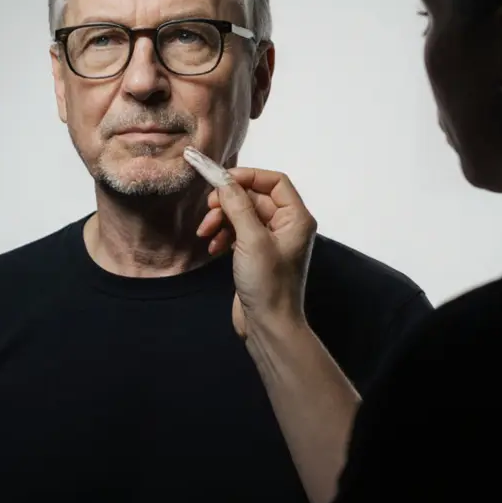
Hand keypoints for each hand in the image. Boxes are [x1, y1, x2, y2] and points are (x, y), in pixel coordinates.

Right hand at [186, 150, 317, 339]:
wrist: (268, 326)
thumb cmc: (268, 285)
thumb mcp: (251, 240)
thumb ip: (238, 205)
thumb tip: (223, 179)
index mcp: (296, 218)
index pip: (274, 181)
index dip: (248, 176)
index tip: (220, 180)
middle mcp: (286, 226)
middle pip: (254, 197)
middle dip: (228, 201)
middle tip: (209, 209)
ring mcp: (270, 241)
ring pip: (242, 214)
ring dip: (221, 219)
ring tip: (205, 232)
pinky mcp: (255, 254)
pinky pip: (237, 232)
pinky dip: (222, 234)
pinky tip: (212, 246)